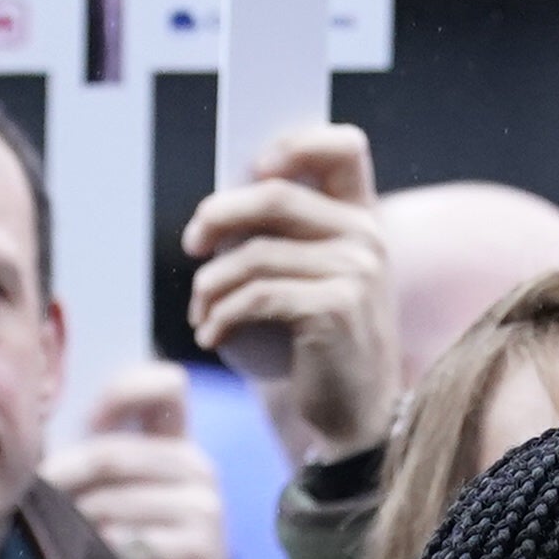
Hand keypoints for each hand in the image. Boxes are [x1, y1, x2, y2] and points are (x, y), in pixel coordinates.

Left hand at [45, 360, 238, 558]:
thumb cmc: (133, 541)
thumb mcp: (118, 491)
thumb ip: (93, 458)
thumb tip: (34, 439)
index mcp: (177, 442)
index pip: (168, 385)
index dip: (124, 391)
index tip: (88, 421)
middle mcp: (197, 466)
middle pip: (111, 453)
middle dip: (64, 479)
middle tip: (40, 502)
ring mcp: (203, 507)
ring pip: (109, 503)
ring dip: (77, 526)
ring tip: (71, 543)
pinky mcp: (199, 548)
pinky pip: (124, 541)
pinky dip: (100, 556)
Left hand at [182, 124, 396, 462]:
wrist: (353, 416)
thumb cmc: (316, 344)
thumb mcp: (308, 282)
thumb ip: (281, 238)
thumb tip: (214, 210)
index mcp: (363, 218)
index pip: (344, 147)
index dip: (297, 141)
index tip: (254, 165)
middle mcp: (366, 237)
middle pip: (274, 195)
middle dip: (219, 216)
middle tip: (192, 244)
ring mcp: (356, 272)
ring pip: (254, 254)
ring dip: (211, 285)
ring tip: (200, 312)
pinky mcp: (335, 309)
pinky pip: (255, 296)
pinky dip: (220, 316)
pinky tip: (211, 336)